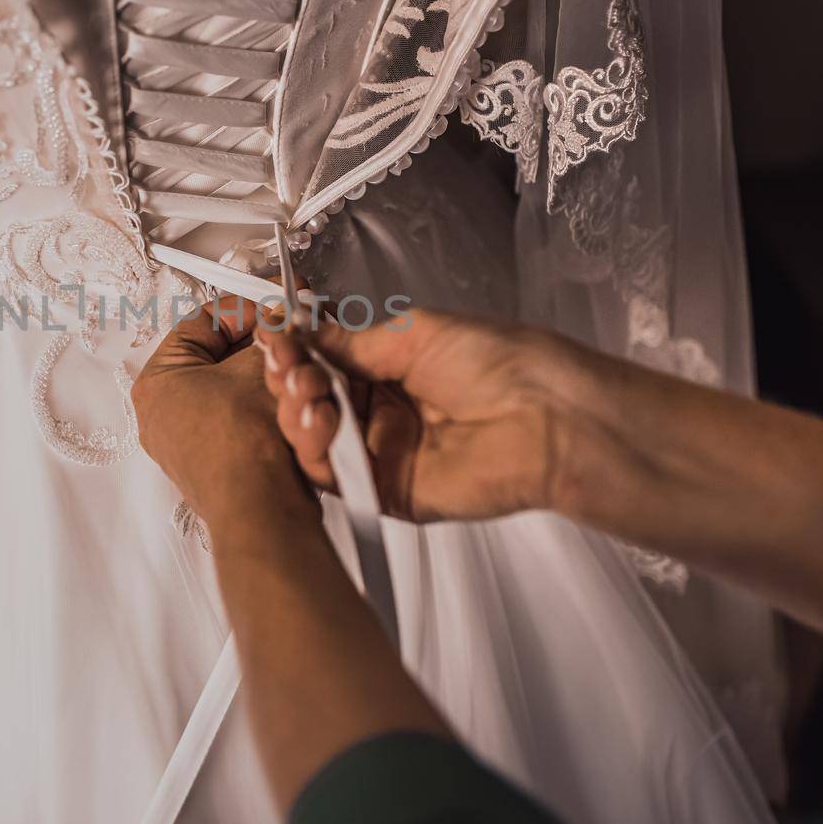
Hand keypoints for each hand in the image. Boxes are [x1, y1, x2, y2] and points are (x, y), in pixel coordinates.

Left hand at [132, 297, 314, 536]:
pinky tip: (290, 401)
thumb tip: (283, 314)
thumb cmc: (243, 444)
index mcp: (157, 381)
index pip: (203, 322)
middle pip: (216, 357)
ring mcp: (184, 443)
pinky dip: (262, 407)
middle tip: (291, 332)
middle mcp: (162, 414)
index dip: (247, 307)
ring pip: (230, 391)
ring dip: (265, 375)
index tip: (278, 303)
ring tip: (295, 366)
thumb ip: (271, 333)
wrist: (259, 508)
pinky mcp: (210, 466)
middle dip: (259, 343)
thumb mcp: (261, 367)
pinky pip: (237, 421)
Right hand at [258, 309, 606, 522]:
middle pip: (312, 402)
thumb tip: (304, 330)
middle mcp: (385, 412)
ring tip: (304, 393)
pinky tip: (316, 424)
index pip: (324, 363)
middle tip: (288, 366)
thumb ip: (352, 341)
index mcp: (392, 368)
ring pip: (314, 440)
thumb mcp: (416, 332)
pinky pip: (335, 479)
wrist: (548, 419)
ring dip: (297, 414)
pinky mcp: (387, 493)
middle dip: (290, 380)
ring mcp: (383, 454)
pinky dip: (315, 453)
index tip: (274, 336)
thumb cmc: (502, 364)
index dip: (296, 351)